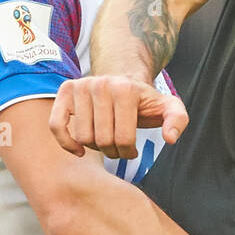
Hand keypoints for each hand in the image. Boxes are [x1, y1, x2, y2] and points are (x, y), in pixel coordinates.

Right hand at [49, 76, 188, 159]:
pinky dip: (66, 143)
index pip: (123, 139)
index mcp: (125, 89)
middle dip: (112, 151)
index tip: (133, 149)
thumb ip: (178, 120)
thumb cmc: (144, 102)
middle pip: (101, 140)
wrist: (123, 82)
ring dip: (93, 148)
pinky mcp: (65, 91)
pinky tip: (79, 151)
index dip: (129, 152)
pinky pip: (56, 125)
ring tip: (105, 141)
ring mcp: (80, 85)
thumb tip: (169, 138)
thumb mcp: (168, 108)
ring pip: (82, 136)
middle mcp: (100, 83)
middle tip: (118, 146)